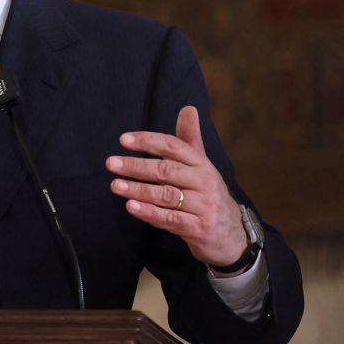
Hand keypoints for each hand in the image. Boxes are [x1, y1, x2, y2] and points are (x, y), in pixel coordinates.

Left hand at [106, 106, 247, 269]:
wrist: (232, 234)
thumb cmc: (208, 194)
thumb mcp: (202, 165)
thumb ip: (190, 139)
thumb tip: (188, 108)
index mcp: (202, 164)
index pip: (173, 146)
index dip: (148, 141)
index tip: (123, 139)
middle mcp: (204, 182)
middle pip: (166, 170)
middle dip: (136, 165)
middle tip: (111, 163)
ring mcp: (203, 206)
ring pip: (166, 195)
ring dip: (138, 189)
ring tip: (115, 185)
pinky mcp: (198, 227)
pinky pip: (170, 219)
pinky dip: (149, 213)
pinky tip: (131, 207)